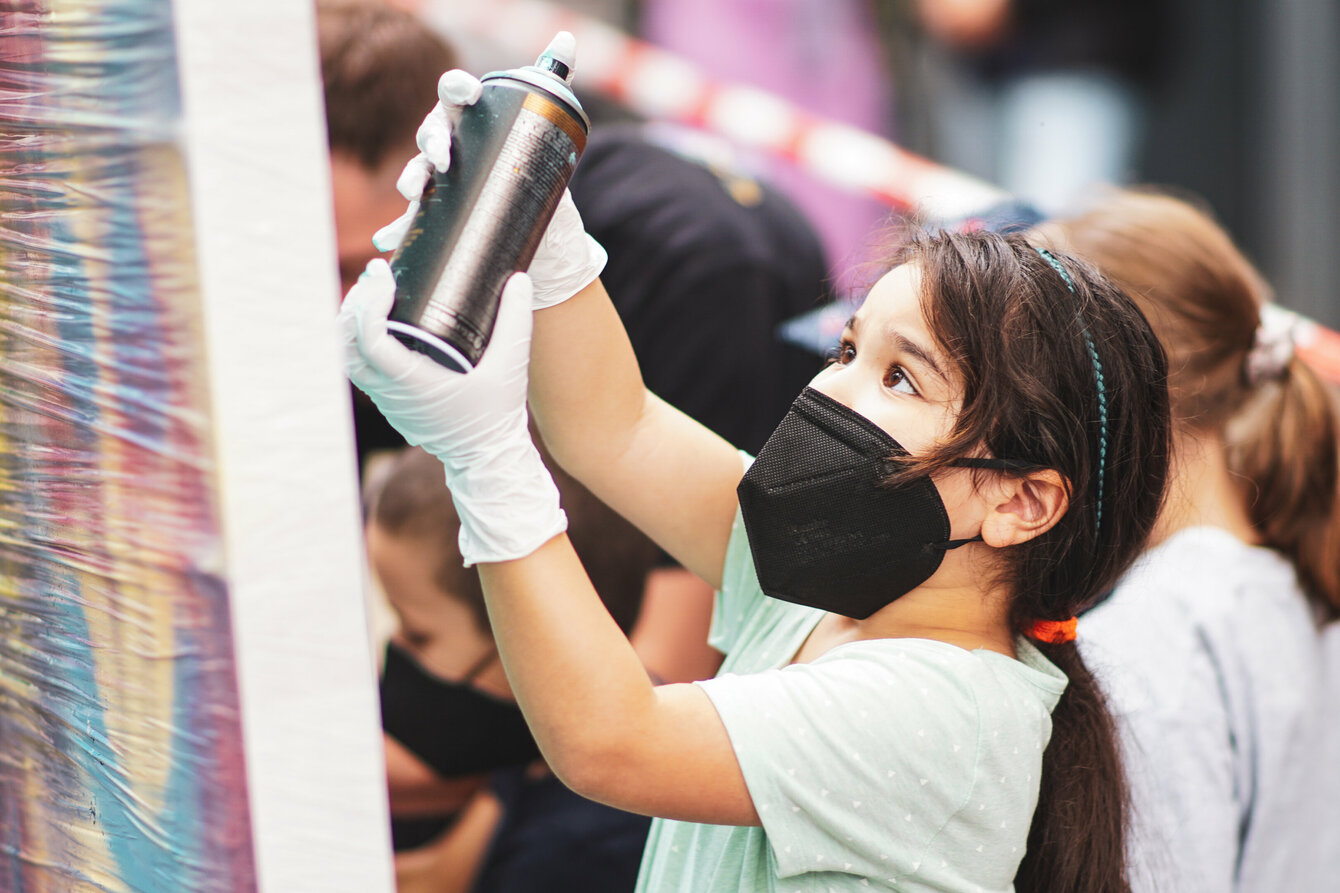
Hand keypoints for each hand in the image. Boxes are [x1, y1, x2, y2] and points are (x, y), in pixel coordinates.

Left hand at [339, 259, 565, 563]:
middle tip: (377, 276)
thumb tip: (518, 279)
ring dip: (355, 322)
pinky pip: (362, 367)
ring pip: (349, 356)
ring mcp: (386, 401)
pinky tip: (383, 320)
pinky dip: (363, 340)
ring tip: (375, 293)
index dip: (368, 304)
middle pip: (347, 344)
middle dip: (355, 304)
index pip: (370, 340)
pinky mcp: (390, 404)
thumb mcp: (511, 366)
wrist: (488, 458)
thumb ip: (516, 320)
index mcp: (412, 382)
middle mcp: (391, 393)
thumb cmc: (497, 414)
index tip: (386, 278)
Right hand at [372, 68, 606, 309]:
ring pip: (417, 173)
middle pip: (431, 132)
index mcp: (468, 116)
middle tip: (444, 156)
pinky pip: (411, 221)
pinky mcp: (438, 213)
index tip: (470, 94)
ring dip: (410, 179)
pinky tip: (387, 239)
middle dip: (432, 140)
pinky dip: (396, 230)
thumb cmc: (525, 159)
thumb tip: (567, 39)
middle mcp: (448, 143)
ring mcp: (439, 179)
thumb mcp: (543, 126)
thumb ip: (552, 81)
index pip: (454, 93)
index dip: (457, 90)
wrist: (531, 215)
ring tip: (413, 192)